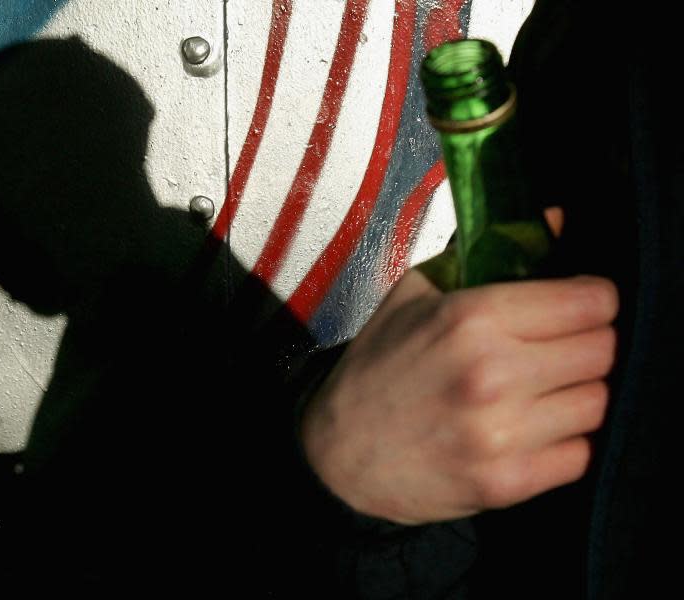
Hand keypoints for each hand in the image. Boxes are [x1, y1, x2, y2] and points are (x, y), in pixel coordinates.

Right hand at [300, 269, 616, 524]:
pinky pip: (579, 454)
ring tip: (540, 392)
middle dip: (586, 344)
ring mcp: (501, 433)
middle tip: (557, 349)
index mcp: (471, 318)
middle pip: (603, 350)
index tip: (577, 305)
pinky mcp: (507, 482)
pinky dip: (562, 443)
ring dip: (575, 394)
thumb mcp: (414, 294)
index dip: (590, 299)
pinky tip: (530, 431)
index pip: (591, 301)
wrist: (336, 455)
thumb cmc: (376, 371)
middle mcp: (492, 373)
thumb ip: (484, 255)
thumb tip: (554, 220)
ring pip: (597, 402)